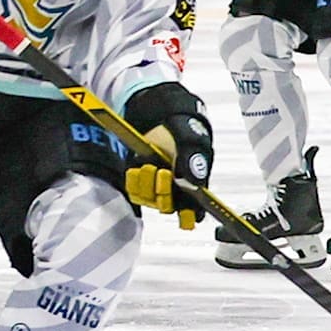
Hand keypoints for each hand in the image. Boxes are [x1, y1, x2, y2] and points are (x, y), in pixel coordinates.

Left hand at [122, 83, 212, 229]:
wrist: (160, 113)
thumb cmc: (182, 126)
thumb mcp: (191, 138)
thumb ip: (193, 159)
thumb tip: (195, 183)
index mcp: (195, 183)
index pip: (195, 211)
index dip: (190, 216)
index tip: (184, 217)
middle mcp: (177, 189)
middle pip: (169, 206)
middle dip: (163, 192)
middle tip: (161, 172)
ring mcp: (157, 185)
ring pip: (151, 200)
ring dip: (147, 185)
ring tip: (148, 166)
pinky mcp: (140, 180)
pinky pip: (135, 191)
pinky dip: (134, 181)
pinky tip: (135, 167)